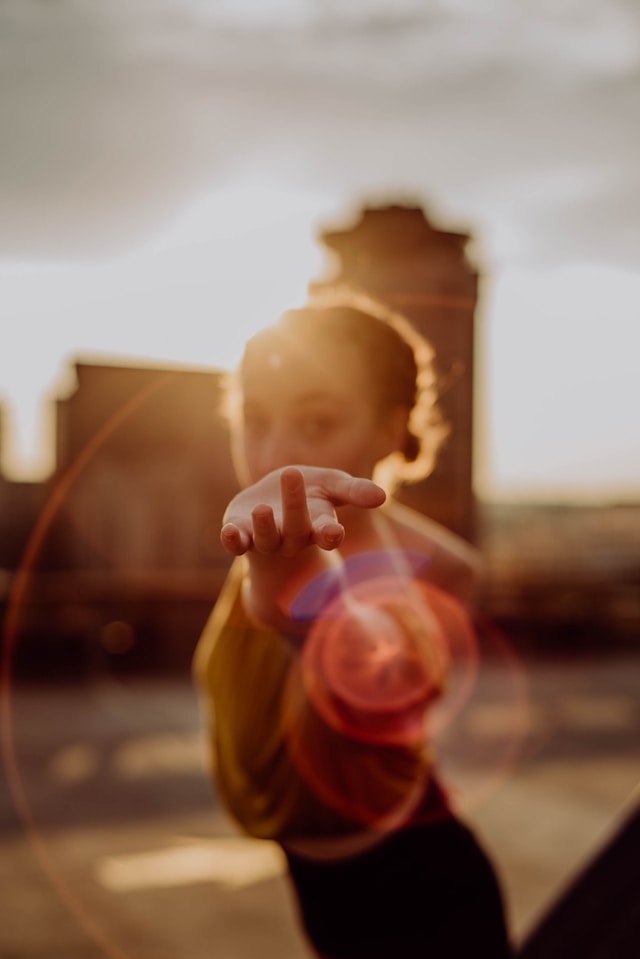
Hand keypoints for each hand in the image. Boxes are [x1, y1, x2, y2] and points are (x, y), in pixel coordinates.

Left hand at [220, 466, 385, 556]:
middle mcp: (294, 537)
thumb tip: (382, 497)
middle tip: (292, 473)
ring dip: (265, 527)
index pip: (328, 533)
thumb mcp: (333, 486)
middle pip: (297, 529)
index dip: (330, 533)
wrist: (271, 501)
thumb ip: (355, 491)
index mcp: (318, 525)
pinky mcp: (242, 537)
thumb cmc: (309, 494)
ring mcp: (266, 540)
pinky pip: (237, 544)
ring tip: (262, 509)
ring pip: (267, 539)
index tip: (333, 532)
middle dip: (295, 506)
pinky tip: (229, 531)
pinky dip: (233, 539)